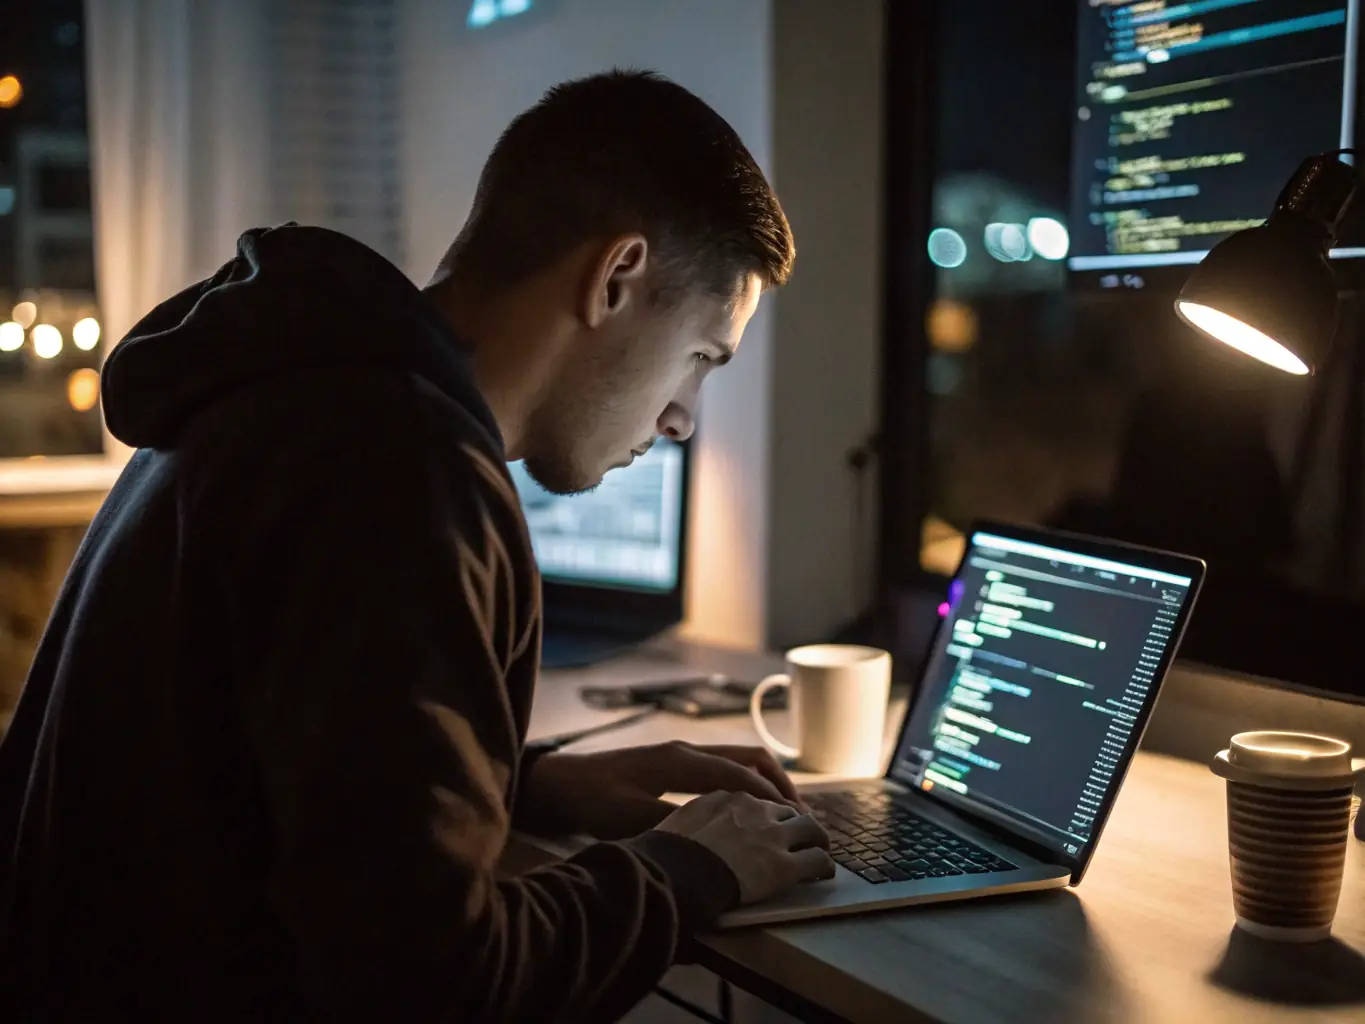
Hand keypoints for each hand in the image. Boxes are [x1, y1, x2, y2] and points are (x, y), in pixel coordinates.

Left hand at [518, 741, 805, 838]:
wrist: (557, 783)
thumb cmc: (589, 799)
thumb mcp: (628, 817)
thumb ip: (671, 824)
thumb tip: (714, 836)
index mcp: (679, 760)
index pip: (740, 775)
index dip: (771, 798)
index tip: (795, 821)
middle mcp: (686, 750)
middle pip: (750, 758)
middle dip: (781, 785)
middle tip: (801, 817)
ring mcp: (681, 754)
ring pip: (739, 760)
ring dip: (767, 782)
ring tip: (785, 813)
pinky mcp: (674, 764)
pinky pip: (723, 767)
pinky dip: (747, 783)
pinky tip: (749, 808)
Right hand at [656, 791, 834, 903]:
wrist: (673, 874)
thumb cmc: (664, 856)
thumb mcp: (673, 824)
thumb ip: (690, 821)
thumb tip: (685, 831)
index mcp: (726, 798)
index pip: (757, 801)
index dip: (765, 816)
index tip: (767, 828)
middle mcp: (753, 809)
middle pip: (786, 810)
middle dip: (794, 824)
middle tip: (799, 839)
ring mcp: (771, 835)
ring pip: (811, 828)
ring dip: (816, 840)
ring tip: (819, 852)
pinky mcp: (784, 865)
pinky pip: (818, 860)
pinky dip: (824, 866)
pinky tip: (823, 874)